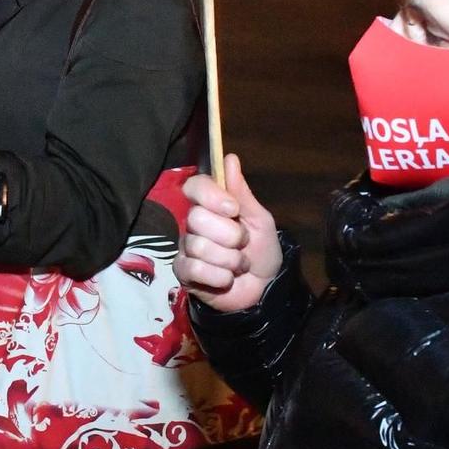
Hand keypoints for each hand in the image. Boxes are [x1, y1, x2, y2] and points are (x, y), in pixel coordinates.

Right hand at [176, 154, 282, 312]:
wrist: (265, 289)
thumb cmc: (262, 251)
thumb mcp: (260, 220)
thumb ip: (242, 193)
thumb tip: (230, 158)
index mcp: (212, 206)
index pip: (194, 186)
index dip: (211, 196)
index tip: (233, 210)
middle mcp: (194, 224)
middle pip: (196, 218)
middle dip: (229, 235)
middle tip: (242, 244)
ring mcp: (186, 248)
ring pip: (199, 246)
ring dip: (229, 259)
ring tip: (238, 265)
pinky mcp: (183, 273)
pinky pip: (194, 268)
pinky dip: (219, 276)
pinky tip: (226, 279)